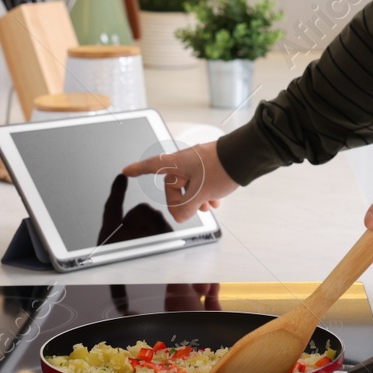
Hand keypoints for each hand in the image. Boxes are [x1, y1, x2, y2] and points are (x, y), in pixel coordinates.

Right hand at [121, 141, 235, 222]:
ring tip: (208, 206)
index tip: (126, 171)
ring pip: (190, 185)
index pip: (151, 166)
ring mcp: (199, 162)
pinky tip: (215, 201)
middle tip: (192, 211)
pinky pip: (202, 181)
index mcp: (177, 163)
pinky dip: (206, 192)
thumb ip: (186, 207)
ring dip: (197, 198)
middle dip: (182, 200)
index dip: (138, 170)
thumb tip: (180, 216)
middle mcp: (186, 160)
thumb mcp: (200, 193)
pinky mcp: (212, 165)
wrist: (246, 156)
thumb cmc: (221, 168)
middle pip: (174, 184)